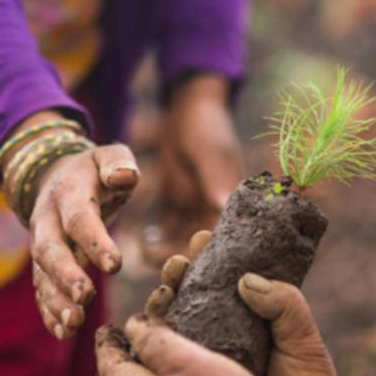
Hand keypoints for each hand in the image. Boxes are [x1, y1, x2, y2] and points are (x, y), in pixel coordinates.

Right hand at [29, 138, 138, 338]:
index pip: (80, 219)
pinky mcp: (44, 264)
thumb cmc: (96, 170)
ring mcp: (42, 244)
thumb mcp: (110, 155)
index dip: (95, 241)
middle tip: (85, 299)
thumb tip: (125, 176)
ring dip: (56, 301)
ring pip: (42, 276)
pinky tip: (64, 332)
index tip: (115, 264)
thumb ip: (119, 163)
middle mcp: (47, 221)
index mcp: (68, 193)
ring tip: (73, 325)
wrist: (59, 177)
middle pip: (50, 251)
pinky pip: (42, 289)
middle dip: (66, 276)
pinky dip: (50, 311)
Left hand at [144, 75, 242, 264]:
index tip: (191, 262)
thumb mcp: (211, 153)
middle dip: (186, 256)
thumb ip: (215, 180)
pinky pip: (169, 227)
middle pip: (203, 240)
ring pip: (184, 238)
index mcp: (230, 198)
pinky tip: (145, 241)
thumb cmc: (206, 127)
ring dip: (169, 249)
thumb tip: (223, 207)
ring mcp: (197, 205)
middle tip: (164, 267)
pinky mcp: (179, 201)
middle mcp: (215, 207)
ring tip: (147, 255)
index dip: (210, 249)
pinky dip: (159, 237)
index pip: (224, 231)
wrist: (189, 107)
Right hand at [146, 233, 360, 375]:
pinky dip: (152, 345)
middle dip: (178, 276)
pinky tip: (142, 332)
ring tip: (162, 289)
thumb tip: (247, 280)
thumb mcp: (305, 342)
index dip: (209, 257)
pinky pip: (168, 363)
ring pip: (173, 326)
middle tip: (176, 264)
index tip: (200, 239)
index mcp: (252, 319)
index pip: (225, 279)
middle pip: (191, 297)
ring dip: (162, 304)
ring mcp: (207, 361)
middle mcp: (225, 336)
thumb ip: (286, 306)